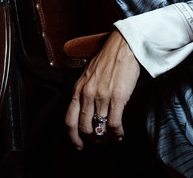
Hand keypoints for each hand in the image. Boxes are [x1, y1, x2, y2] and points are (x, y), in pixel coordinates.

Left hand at [64, 31, 141, 149]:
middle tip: (100, 141)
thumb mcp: (88, 76)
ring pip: (99, 128)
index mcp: (78, 89)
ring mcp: (102, 96)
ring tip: (111, 138)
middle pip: (84, 127)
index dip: (73, 137)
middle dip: (92, 138)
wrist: (122, 47)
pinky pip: (113, 123)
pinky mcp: (117, 97)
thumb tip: (85, 112)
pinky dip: (116, 133)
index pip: (69, 120)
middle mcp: (87, 94)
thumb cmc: (107, 60)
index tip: (78, 144)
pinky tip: (119, 133)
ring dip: (106, 138)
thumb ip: (84, 93)